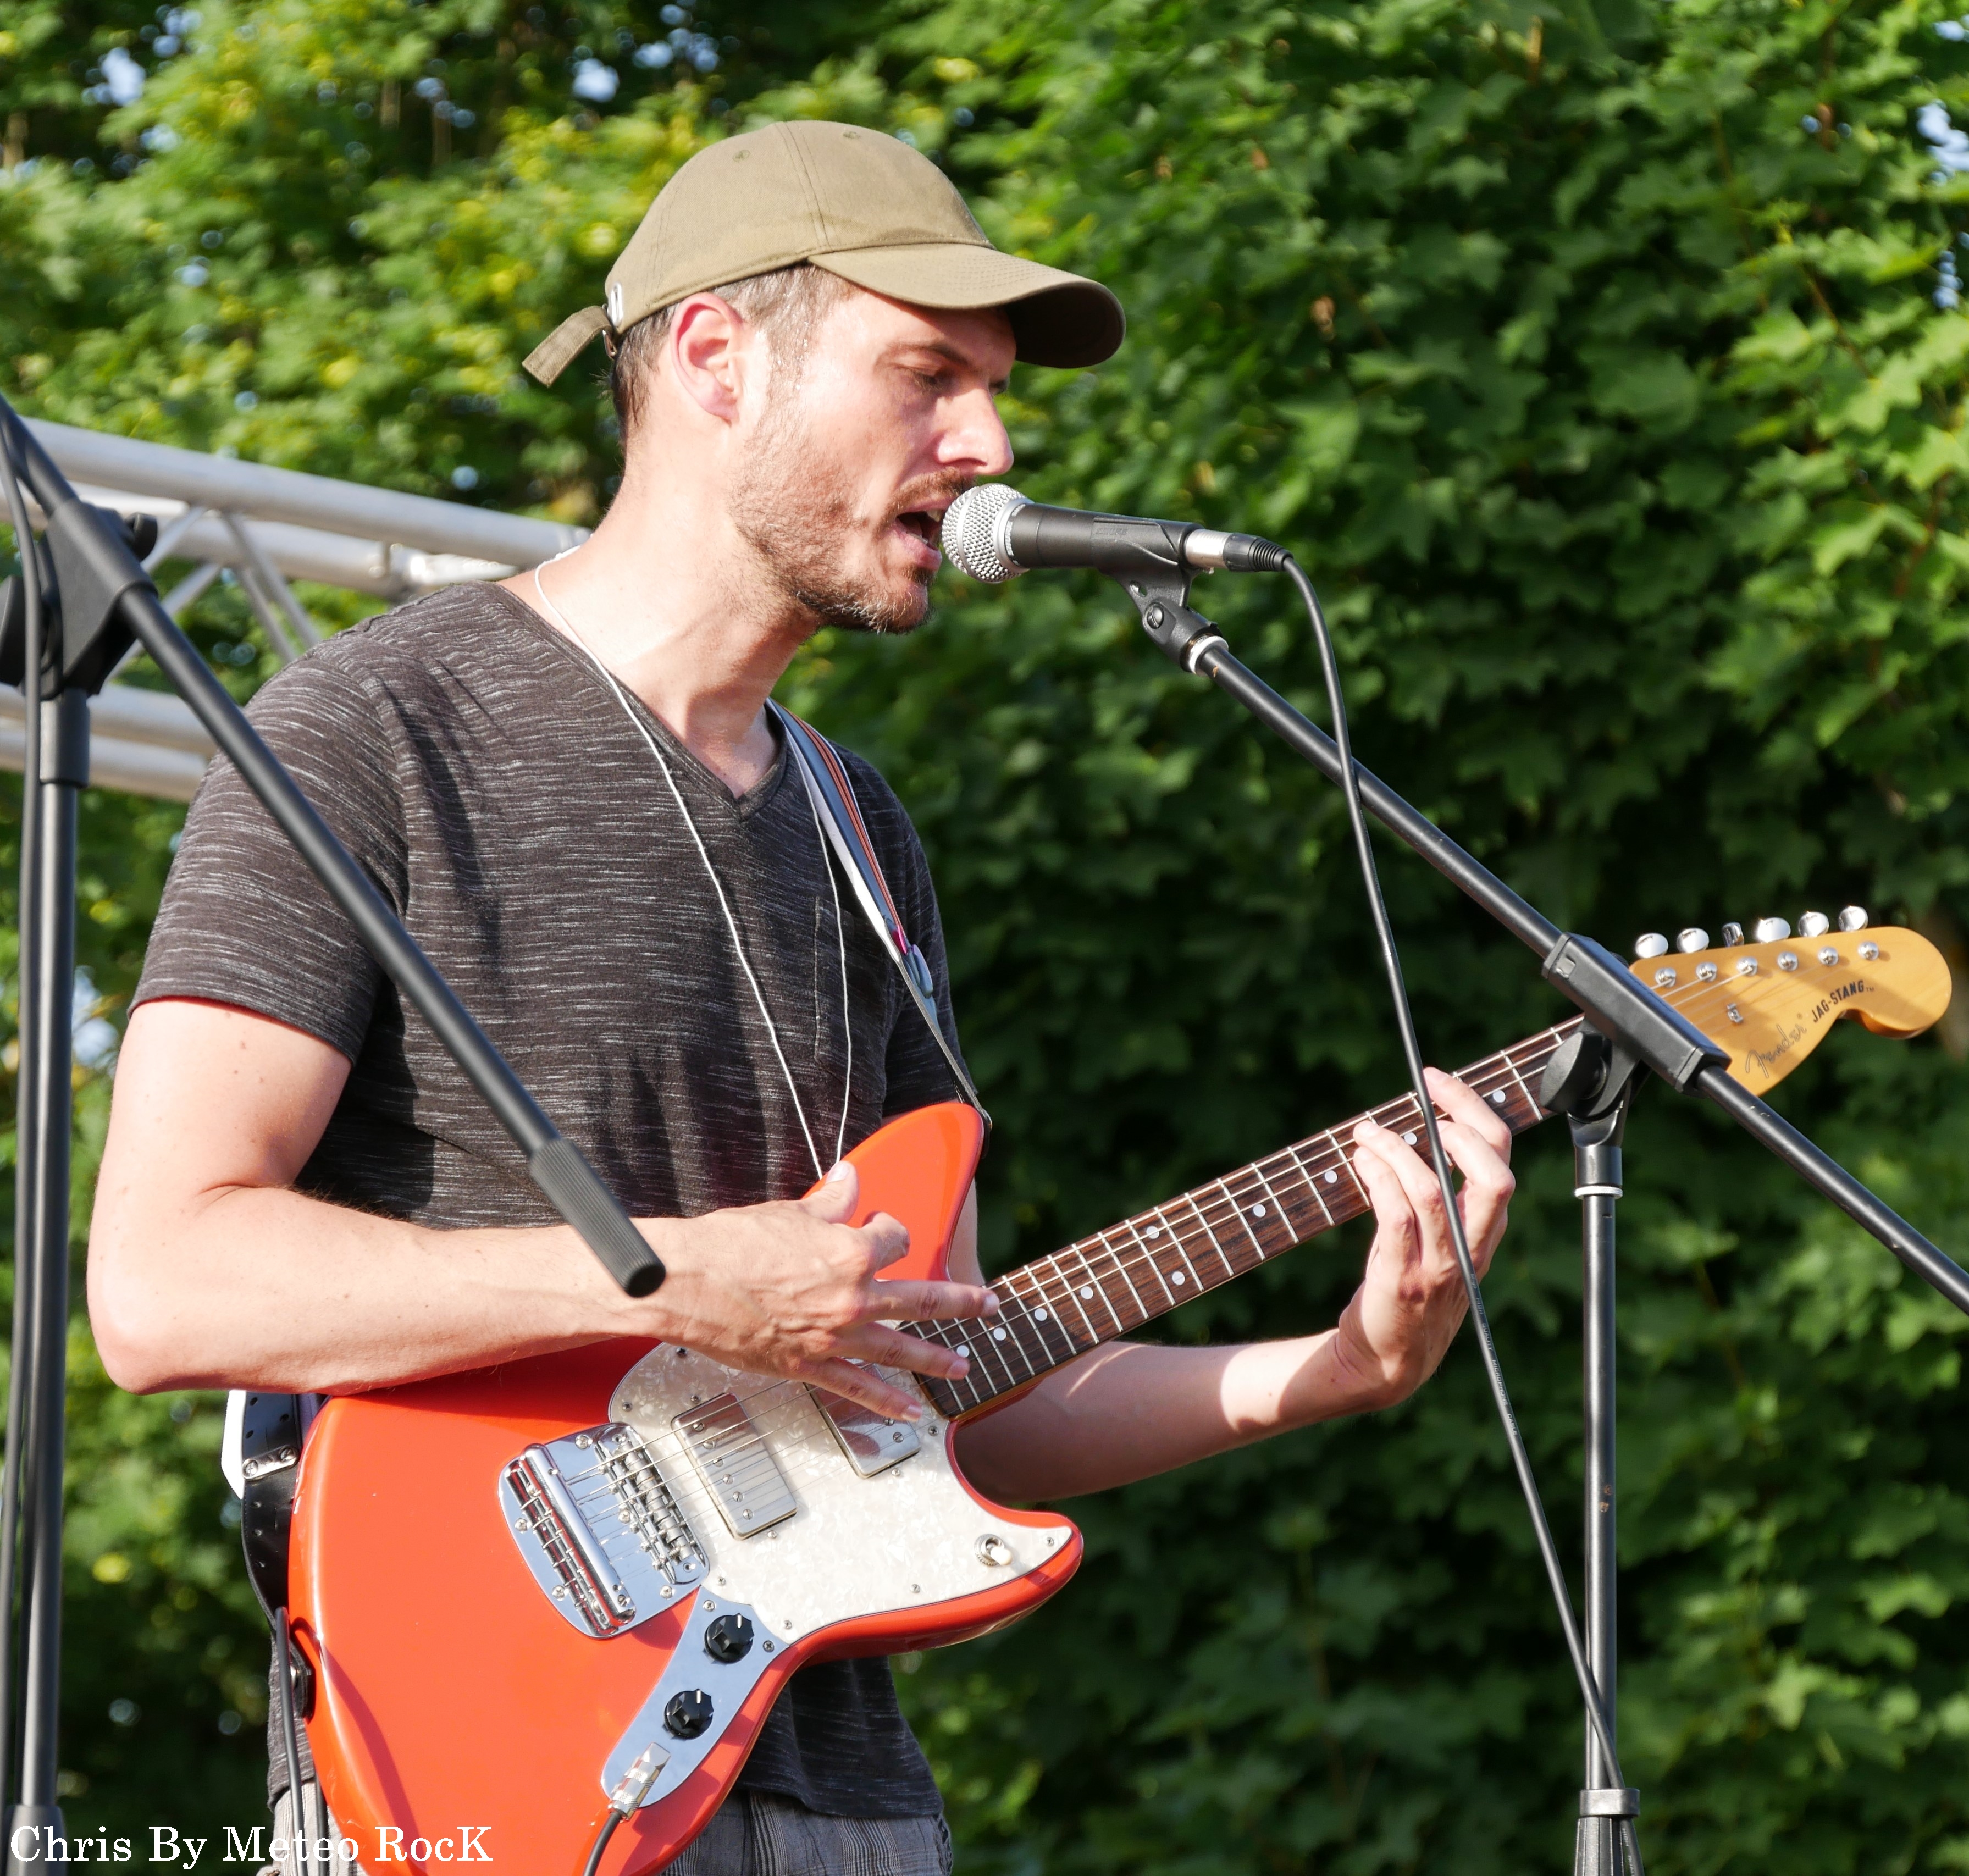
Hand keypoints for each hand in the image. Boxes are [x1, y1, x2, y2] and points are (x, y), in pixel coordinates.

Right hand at [640, 1162, 994, 1419]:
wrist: (686, 1284)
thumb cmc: (731, 1245)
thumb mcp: (788, 1212)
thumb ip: (830, 1200)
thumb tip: (850, 1178)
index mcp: (851, 1253)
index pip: (894, 1238)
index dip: (889, 1228)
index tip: (881, 1227)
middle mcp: (853, 1298)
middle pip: (924, 1299)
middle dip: (962, 1301)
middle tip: (986, 1304)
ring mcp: (835, 1337)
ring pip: (902, 1350)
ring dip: (938, 1358)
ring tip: (964, 1366)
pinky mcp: (810, 1366)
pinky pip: (860, 1390)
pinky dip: (888, 1404)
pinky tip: (912, 1414)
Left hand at [1331, 1067, 1514, 1409]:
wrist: (1382, 1365)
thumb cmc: (1404, 1292)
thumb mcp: (1439, 1245)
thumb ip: (1440, 1198)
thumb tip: (1413, 1128)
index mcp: (1485, 1235)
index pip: (1501, 1164)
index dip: (1476, 1114)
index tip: (1437, 1081)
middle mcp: (1471, 1250)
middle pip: (1493, 1174)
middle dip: (1461, 1121)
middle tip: (1422, 1098)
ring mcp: (1440, 1267)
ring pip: (1433, 1189)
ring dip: (1397, 1147)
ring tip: (1368, 1132)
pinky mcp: (1402, 1280)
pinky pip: (1397, 1217)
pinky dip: (1379, 1179)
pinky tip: (1361, 1161)